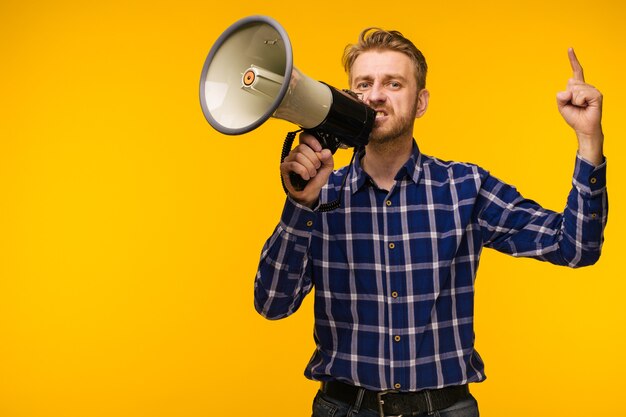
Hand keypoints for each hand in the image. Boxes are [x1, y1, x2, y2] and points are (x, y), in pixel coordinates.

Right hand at [280, 132, 333, 207]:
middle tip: (316, 168)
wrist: (309, 193)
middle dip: (313, 159)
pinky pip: (293, 165)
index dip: (312, 141)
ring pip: (298, 156)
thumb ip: (328, 159)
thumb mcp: (327, 168)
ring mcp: (289, 160)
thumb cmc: (315, 179)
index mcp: (306, 150)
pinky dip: (303, 171)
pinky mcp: (284, 168)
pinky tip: (305, 176)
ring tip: (311, 174)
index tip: (319, 150)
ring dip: (308, 167)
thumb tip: (324, 152)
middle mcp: (296, 153)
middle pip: (302, 147)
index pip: (304, 137)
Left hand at [556, 48, 603, 164]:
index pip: (576, 71)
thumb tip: (567, 90)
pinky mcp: (597, 95)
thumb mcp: (562, 106)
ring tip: (580, 107)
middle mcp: (587, 86)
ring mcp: (593, 90)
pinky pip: (581, 95)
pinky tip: (585, 106)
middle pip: (570, 84)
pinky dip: (579, 102)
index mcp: (578, 87)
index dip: (573, 60)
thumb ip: (560, 97)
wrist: (583, 128)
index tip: (569, 48)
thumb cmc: (574, 117)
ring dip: (573, 101)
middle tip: (575, 105)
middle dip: (568, 97)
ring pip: (575, 90)